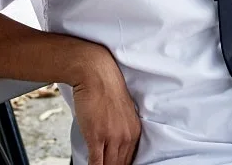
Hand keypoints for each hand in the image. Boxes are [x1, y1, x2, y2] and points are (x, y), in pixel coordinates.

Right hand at [72, 47, 140, 164]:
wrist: (96, 74)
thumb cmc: (105, 90)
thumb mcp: (120, 114)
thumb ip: (119, 131)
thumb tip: (112, 146)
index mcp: (135, 130)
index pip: (129, 159)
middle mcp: (127, 135)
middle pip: (121, 164)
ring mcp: (113, 137)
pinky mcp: (98, 136)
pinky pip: (96, 163)